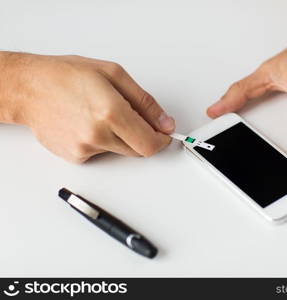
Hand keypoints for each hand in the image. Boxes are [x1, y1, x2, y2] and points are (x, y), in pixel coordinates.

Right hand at [0, 52, 174, 162]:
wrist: (29, 88)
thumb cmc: (66, 75)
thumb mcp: (114, 75)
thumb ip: (145, 102)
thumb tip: (165, 123)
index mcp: (111, 112)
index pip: (150, 143)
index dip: (161, 140)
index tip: (163, 133)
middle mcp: (98, 134)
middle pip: (138, 150)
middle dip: (143, 136)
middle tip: (129, 115)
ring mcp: (85, 148)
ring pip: (121, 151)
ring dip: (121, 137)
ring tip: (101, 115)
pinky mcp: (75, 156)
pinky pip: (102, 152)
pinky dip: (103, 141)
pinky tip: (88, 123)